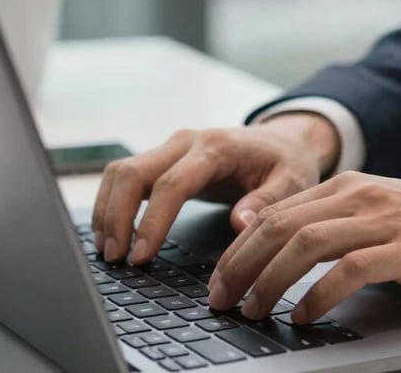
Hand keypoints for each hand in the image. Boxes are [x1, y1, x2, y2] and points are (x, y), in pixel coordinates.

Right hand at [91, 113, 340, 263]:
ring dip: (107, 209)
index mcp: (216, 147)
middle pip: (133, 171)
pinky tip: (112, 232)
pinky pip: (127, 175)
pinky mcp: (165, 158)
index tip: (140, 256)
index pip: (171, 183)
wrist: (284, 141)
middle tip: (115, 258)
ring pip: (121, 171)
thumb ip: (268, 202)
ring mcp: (172, 147)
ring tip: (108, 251)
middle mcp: (187, 141)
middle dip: (116, 215)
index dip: (152, 221)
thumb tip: (240, 224)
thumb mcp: (292, 182)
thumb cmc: (288, 163)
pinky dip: (112, 202)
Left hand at [208, 171, 400, 323]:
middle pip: (281, 226)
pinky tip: (304, 315)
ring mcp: (383, 219)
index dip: (240, 248)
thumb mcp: (380, 215)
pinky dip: (318, 295)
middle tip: (222, 299)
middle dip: (242, 265)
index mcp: (348, 186)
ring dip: (271, 281)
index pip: (277, 213)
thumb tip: (286, 254)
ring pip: (306, 244)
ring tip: (253, 310)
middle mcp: (359, 196)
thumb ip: (337, 225)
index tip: (221, 279)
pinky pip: (350, 269)